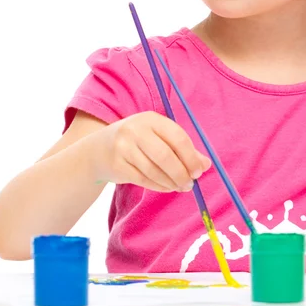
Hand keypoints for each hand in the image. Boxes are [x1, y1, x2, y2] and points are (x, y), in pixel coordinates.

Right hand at [89, 111, 211, 192]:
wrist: (98, 149)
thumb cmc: (138, 141)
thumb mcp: (158, 137)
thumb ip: (183, 148)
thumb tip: (206, 164)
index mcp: (151, 119)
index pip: (177, 136)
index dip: (191, 156)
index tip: (199, 171)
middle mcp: (135, 130)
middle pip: (165, 155)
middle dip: (181, 172)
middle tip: (190, 184)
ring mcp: (124, 147)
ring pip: (154, 170)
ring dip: (171, 182)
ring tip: (180, 187)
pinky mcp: (117, 165)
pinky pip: (143, 180)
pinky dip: (159, 186)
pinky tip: (166, 187)